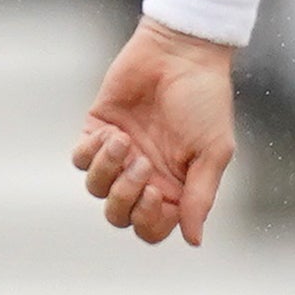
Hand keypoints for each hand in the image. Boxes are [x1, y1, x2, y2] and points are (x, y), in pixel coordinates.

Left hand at [71, 23, 238, 245]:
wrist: (181, 54)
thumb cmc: (205, 100)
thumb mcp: (213, 151)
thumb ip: (201, 197)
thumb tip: (195, 241)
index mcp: (176, 186)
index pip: (152, 227)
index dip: (149, 220)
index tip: (158, 193)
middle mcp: (146, 176)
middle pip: (118, 215)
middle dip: (124, 198)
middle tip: (141, 166)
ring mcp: (121, 155)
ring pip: (95, 189)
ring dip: (107, 170)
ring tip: (125, 142)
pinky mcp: (98, 131)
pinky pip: (80, 158)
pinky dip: (93, 150)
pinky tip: (113, 130)